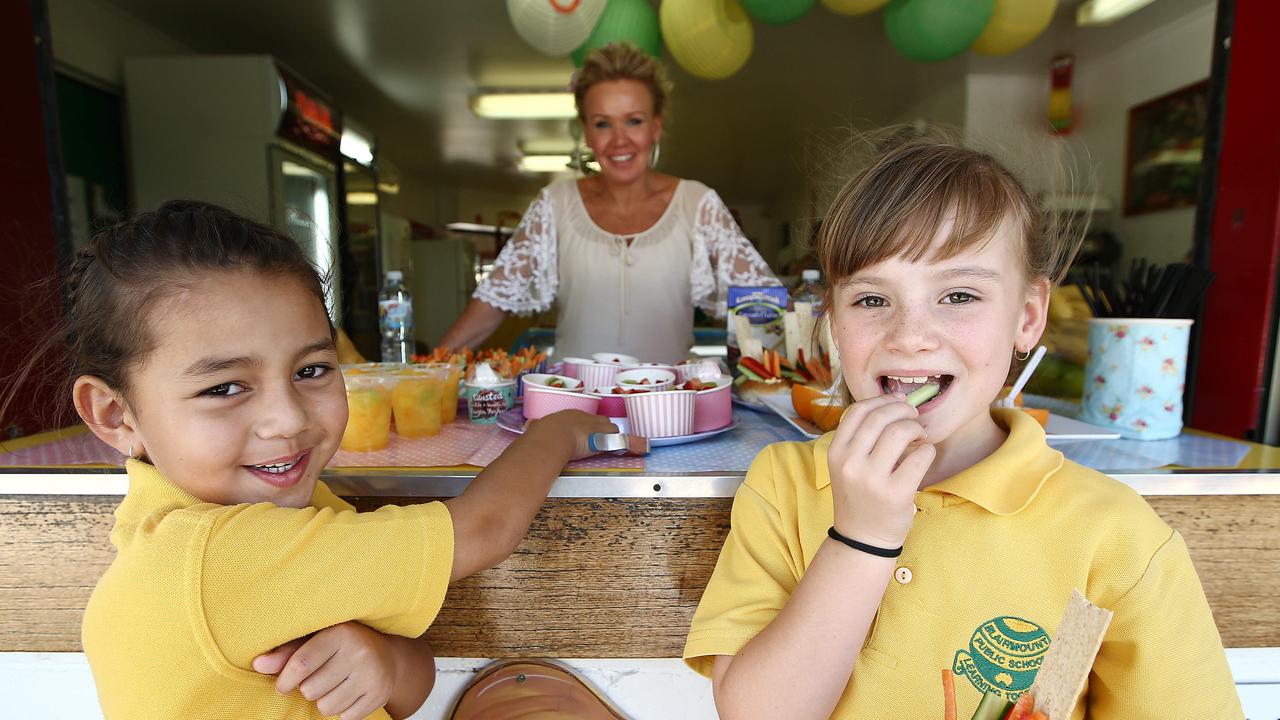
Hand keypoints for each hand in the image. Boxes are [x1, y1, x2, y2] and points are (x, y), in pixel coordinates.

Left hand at [253, 621, 395, 719]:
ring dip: (324, 701)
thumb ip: (286, 653)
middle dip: (308, 689)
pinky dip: (341, 710)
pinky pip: (344, 717)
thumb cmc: (340, 646)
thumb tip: (257, 665)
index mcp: (341, 633)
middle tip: (319, 678)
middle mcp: (360, 652)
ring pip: (326, 707)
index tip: (282, 685)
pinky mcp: (379, 695)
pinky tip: (348, 693)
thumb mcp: (315, 640)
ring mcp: (372, 675)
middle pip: (311, 690)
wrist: (386, 655)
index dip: (285, 680)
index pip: (301, 664)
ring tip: (333, 686)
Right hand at [526, 409, 618, 459]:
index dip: (586, 427)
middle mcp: (584, 417)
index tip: (583, 435)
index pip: (583, 418)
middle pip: (600, 420)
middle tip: (598, 441)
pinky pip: (619, 438)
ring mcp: (595, 425)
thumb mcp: (538, 426)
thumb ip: (536, 426)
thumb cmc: (544, 433)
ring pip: (611, 427)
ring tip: (610, 447)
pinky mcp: (603, 436)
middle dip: (601, 429)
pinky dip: (625, 444)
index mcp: (569, 415)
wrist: (552, 436)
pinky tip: (630, 448)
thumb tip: (530, 425)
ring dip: (611, 436)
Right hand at [826, 392, 934, 548]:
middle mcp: (850, 463)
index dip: (882, 400)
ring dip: (915, 428)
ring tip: (919, 436)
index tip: (897, 401)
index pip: (858, 411)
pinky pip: (920, 456)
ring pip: (900, 432)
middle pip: (881, 418)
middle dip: (903, 410)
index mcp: (836, 452)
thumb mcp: (847, 465)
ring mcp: (872, 479)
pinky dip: (928, 450)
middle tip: (914, 416)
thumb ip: (862, 437)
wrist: (862, 539)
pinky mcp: (896, 493)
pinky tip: (924, 455)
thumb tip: (898, 401)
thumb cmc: (860, 496)